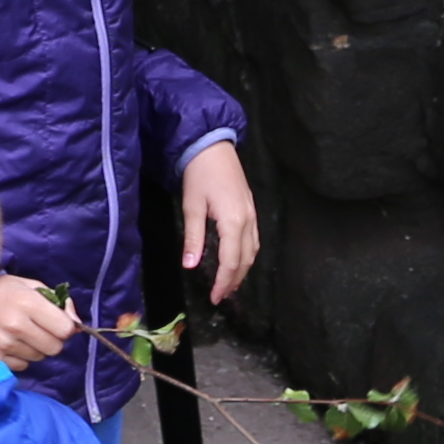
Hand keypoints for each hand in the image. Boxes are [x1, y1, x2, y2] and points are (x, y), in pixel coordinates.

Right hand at [0, 273, 80, 366]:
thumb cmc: (5, 291)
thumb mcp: (33, 286)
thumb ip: (59, 303)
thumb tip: (78, 326)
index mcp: (27, 302)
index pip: (65, 329)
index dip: (64, 326)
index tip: (55, 321)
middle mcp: (14, 324)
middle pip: (54, 348)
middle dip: (51, 339)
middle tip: (38, 328)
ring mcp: (2, 343)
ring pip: (38, 358)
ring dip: (35, 348)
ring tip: (20, 333)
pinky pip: (22, 366)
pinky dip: (19, 357)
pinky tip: (9, 342)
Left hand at [179, 139, 260, 304]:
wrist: (213, 146)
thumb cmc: (199, 174)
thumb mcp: (191, 206)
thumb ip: (193, 238)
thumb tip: (190, 265)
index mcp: (233, 221)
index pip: (231, 261)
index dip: (223, 282)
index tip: (214, 298)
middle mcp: (248, 221)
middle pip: (246, 260)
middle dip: (234, 281)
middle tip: (220, 296)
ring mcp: (252, 215)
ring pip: (253, 251)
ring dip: (242, 270)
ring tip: (229, 284)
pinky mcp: (251, 210)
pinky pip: (253, 240)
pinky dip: (246, 256)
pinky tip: (237, 261)